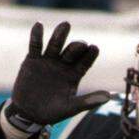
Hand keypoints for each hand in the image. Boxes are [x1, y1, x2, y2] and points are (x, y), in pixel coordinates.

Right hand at [1, 21, 109, 138]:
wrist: (29, 113)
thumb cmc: (52, 112)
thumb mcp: (70, 107)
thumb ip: (88, 101)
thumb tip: (109, 96)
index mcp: (74, 74)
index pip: (84, 62)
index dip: (89, 55)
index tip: (94, 48)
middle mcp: (63, 64)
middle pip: (72, 51)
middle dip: (76, 47)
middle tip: (82, 44)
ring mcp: (48, 60)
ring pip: (55, 44)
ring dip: (60, 35)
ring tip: (66, 25)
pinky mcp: (33, 60)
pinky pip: (35, 46)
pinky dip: (36, 36)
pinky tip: (39, 25)